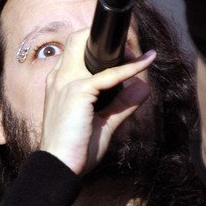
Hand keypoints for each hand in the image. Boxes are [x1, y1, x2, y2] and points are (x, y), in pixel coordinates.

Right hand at [40, 28, 155, 175]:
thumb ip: (122, 103)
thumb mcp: (104, 122)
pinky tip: (146, 62)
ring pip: (90, 49)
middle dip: (103, 38)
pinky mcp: (77, 91)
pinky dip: (130, 68)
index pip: (75, 51)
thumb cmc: (76, 148)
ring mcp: (66, 82)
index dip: (98, 48)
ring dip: (118, 49)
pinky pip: (110, 74)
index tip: (124, 53)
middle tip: (131, 50)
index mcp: (59, 82)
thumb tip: (143, 88)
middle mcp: (59, 77)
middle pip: (77, 40)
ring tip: (142, 55)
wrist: (60, 167)